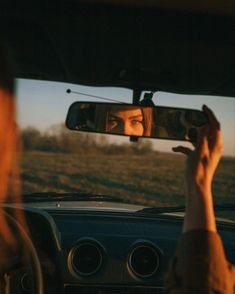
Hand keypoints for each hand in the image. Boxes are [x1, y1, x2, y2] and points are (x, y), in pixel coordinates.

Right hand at [172, 105, 222, 231]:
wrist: (196, 185)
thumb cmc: (199, 169)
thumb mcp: (200, 150)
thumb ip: (202, 137)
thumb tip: (205, 124)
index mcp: (215, 144)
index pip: (215, 125)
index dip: (210, 115)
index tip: (203, 107)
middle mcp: (211, 147)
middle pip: (207, 130)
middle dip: (200, 122)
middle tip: (193, 115)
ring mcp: (204, 152)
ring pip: (198, 138)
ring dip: (190, 135)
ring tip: (183, 130)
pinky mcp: (197, 157)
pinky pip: (191, 148)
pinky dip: (183, 146)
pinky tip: (175, 148)